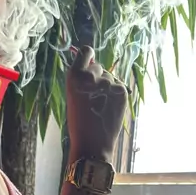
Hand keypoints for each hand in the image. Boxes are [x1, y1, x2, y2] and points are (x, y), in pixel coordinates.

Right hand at [66, 46, 127, 160]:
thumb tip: (94, 66)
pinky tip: (109, 108)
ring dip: (107, 87)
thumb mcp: (73, 96)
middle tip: (93, 96)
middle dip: (97, 77)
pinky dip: (116, 95)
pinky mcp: (122, 91)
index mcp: (75, 75)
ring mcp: (109, 82)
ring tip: (101, 105)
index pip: (86, 51)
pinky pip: (119, 86)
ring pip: (110, 77)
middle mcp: (92, 75)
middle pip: (99, 66)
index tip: (89, 62)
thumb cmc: (79, 122)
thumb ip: (82, 80)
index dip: (88, 56)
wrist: (92, 143)